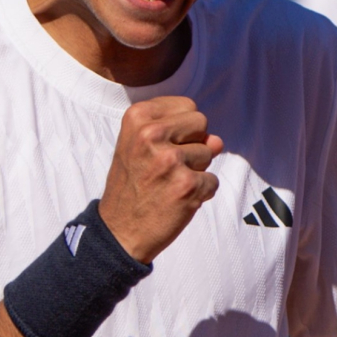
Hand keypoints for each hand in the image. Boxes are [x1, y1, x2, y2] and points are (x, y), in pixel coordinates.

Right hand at [99, 97, 223, 263]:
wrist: (119, 230)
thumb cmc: (132, 185)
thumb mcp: (141, 146)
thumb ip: (179, 133)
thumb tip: (217, 141)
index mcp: (138, 117)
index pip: (187, 106)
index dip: (181, 129)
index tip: (160, 147)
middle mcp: (152, 134)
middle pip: (201, 123)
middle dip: (192, 143)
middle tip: (166, 167)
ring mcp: (170, 160)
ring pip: (209, 152)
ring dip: (195, 170)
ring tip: (168, 184)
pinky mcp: (187, 185)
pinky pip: (213, 180)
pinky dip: (201, 193)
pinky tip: (177, 200)